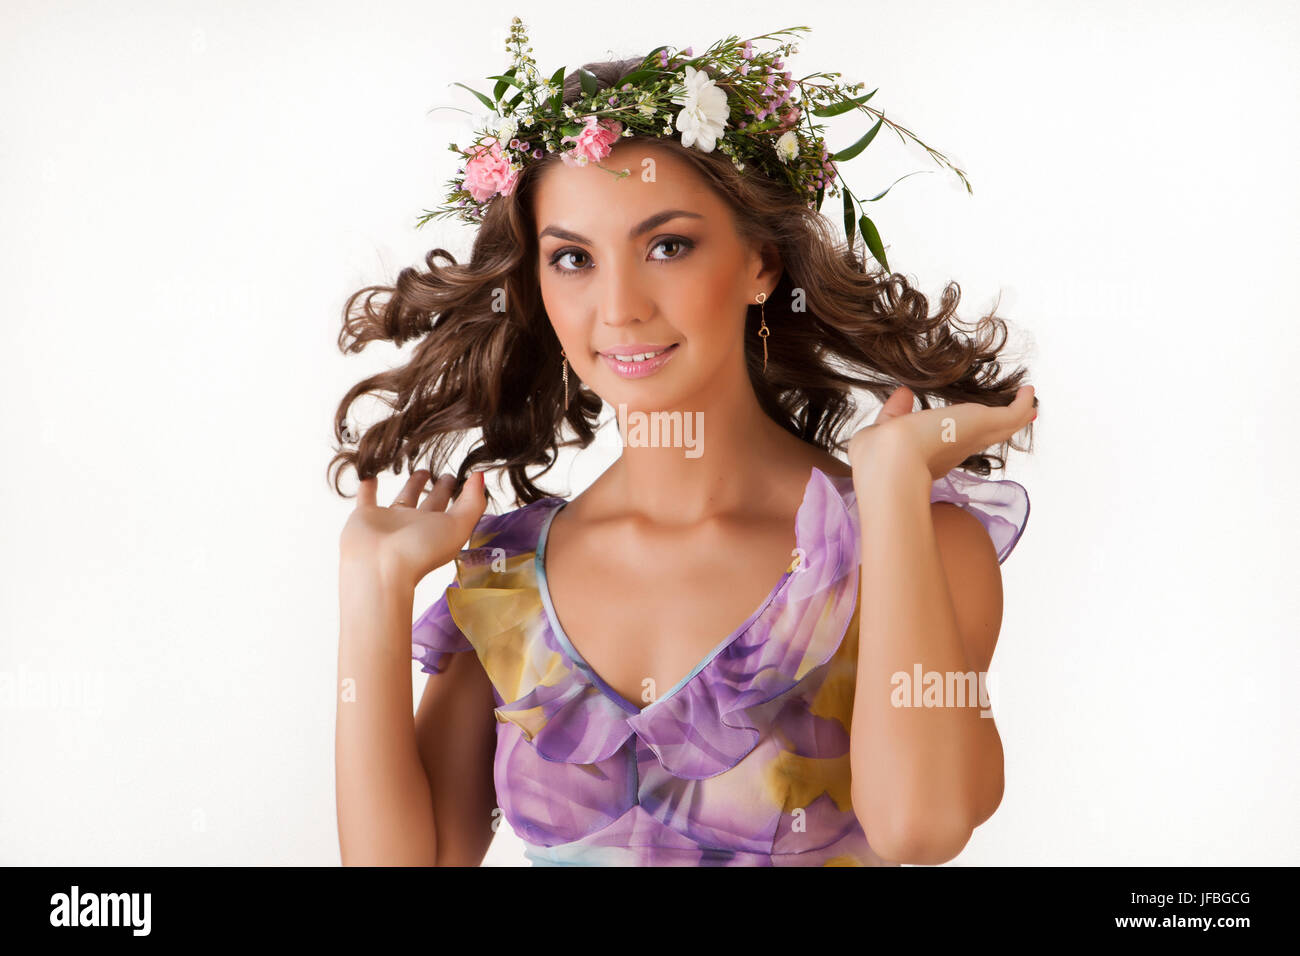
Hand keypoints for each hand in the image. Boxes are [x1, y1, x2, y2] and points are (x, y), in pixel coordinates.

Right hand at [339, 469, 487, 587]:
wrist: (379, 567)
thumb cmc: (421, 550)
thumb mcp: (458, 526)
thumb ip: (473, 502)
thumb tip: (479, 476)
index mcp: (438, 529)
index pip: (453, 507)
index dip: (462, 492)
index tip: (468, 475)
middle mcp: (416, 525)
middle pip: (431, 502)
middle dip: (440, 488)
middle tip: (445, 472)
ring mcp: (390, 521)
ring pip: (404, 498)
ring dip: (412, 485)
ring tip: (420, 470)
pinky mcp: (365, 516)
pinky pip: (367, 497)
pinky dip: (367, 485)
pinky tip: (369, 473)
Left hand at [848, 384, 1035, 480]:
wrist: (891, 464)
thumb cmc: (878, 456)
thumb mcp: (882, 429)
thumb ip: (894, 413)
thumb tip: (903, 393)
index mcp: (933, 455)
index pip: (954, 444)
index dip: (966, 436)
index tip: (975, 430)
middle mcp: (957, 449)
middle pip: (984, 437)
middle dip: (999, 428)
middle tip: (1016, 418)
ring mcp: (972, 438)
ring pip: (1001, 427)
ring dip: (1016, 415)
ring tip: (1030, 405)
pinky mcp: (983, 425)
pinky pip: (1011, 414)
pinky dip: (1021, 403)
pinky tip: (1029, 391)